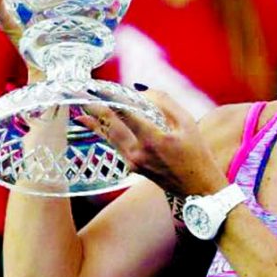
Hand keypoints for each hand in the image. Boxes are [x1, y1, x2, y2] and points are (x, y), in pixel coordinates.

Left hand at [80, 90, 225, 199]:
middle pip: (110, 126)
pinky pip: (115, 145)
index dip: (110, 99)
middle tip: (80, 94)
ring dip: (95, 122)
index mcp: (153, 140)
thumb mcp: (188, 123)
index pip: (125, 113)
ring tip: (81, 110)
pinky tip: (96, 126)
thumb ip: (165, 103)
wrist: (196, 188)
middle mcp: (138, 152)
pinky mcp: (132, 167)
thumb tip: (142, 90)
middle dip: (95, 109)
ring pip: (109, 137)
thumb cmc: (196, 154)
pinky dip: (105, 133)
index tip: (98, 87)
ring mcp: (133, 162)